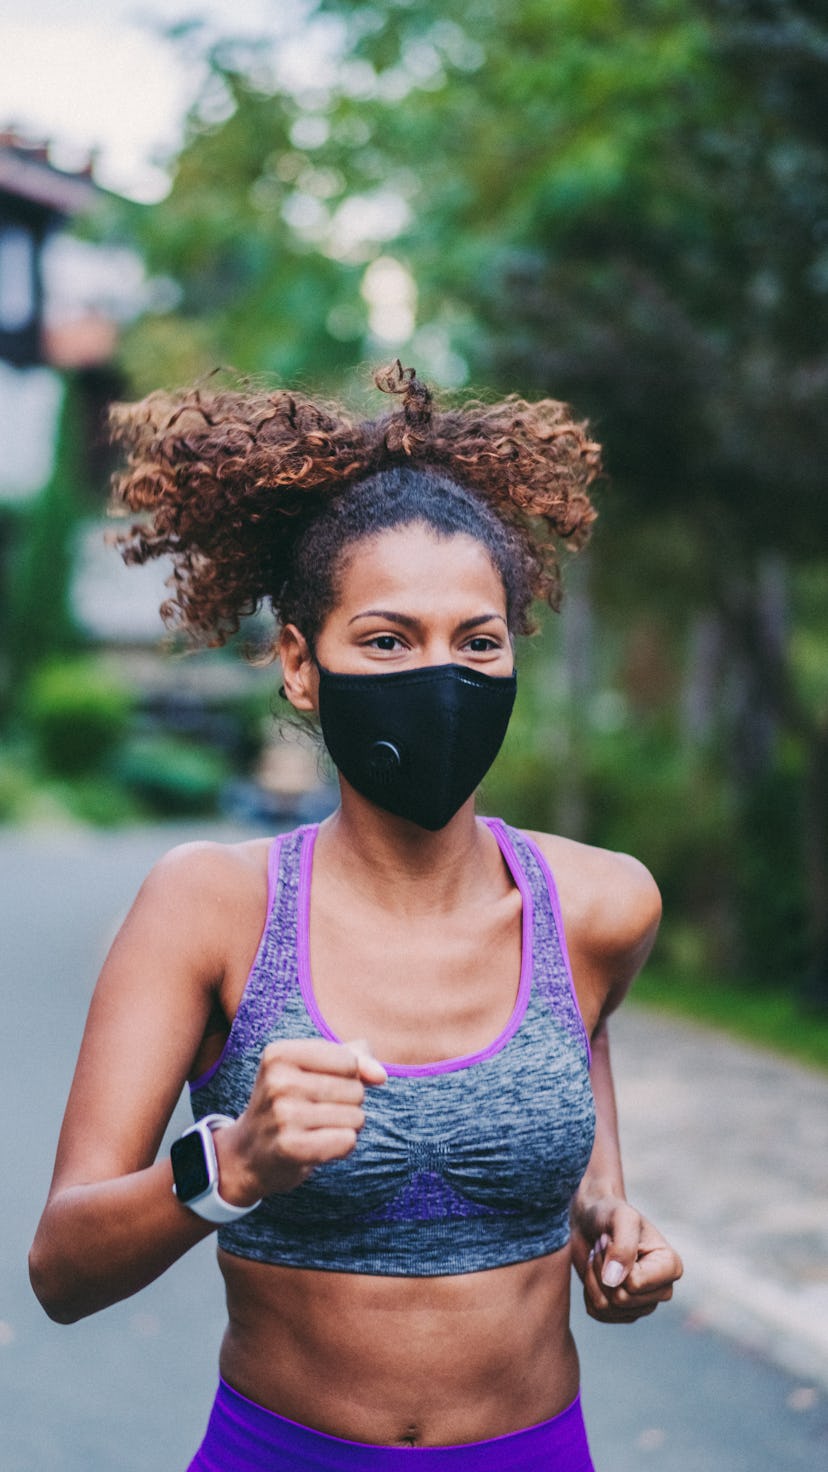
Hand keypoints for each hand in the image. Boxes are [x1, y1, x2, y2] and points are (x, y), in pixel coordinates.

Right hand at [213, 1038, 386, 1203]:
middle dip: (348, 1104)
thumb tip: (380, 1075)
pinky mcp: (291, 1148)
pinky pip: (347, 1141)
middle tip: (315, 1112)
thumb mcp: (313, 1068)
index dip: (348, 1076)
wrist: (248, 1152)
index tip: (320, 1085)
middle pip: (355, 1089)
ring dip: (346, 1127)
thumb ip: (354, 1058)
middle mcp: (278, 1081)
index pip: (348, 1060)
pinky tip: (319, 1146)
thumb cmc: (289, 1102)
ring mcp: (282, 1116)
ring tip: (316, 1129)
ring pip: (355, 1117)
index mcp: (279, 1053)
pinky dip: (342, 1146)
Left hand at [570, 1194, 682, 1323]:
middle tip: (602, 1244)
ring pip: (607, 1308)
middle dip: (602, 1269)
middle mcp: (661, 1290)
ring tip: (598, 1255)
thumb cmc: (610, 1213)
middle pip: (621, 1299)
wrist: (590, 1219)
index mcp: (671, 1267)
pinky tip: (595, 1270)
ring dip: (593, 1277)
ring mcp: (643, 1304)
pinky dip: (588, 1289)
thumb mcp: (621, 1217)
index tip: (612, 1237)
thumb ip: (623, 1246)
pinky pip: (597, 1313)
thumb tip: (614, 1282)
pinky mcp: (623, 1312)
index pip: (635, 1284)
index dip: (615, 1261)